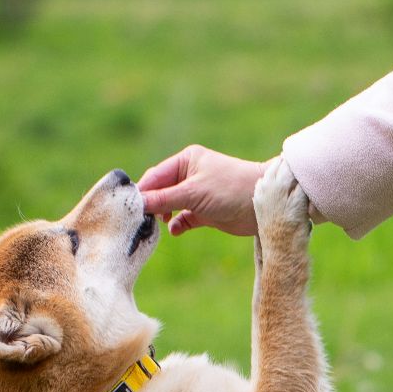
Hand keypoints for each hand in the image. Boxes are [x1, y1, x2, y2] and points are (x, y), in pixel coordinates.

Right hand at [139, 145, 265, 235]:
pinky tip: (176, 231)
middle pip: (160, 191)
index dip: (141, 192)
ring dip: (163, 216)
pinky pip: (183, 219)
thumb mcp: (192, 193)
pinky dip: (178, 225)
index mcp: (185, 161)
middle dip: (150, 206)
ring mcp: (197, 194)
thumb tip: (136, 204)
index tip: (128, 209)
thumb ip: (163, 199)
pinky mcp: (205, 212)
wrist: (263, 205)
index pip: (154, 176)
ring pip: (170, 206)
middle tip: (139, 222)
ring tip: (156, 227)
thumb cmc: (230, 189)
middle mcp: (189, 175)